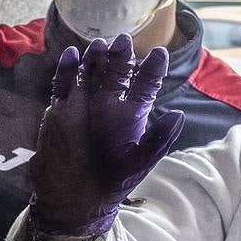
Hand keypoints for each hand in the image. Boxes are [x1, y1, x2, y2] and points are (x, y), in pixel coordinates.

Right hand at [28, 34, 184, 236]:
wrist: (71, 200)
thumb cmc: (110, 184)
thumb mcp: (138, 164)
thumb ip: (158, 140)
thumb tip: (179, 115)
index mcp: (131, 117)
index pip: (145, 85)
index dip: (152, 69)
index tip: (158, 53)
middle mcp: (108, 107)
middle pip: (116, 73)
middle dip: (120, 57)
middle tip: (122, 41)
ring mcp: (84, 106)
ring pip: (90, 74)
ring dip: (94, 59)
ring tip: (98, 46)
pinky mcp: (60, 110)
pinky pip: (62, 84)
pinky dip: (65, 70)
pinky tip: (70, 55)